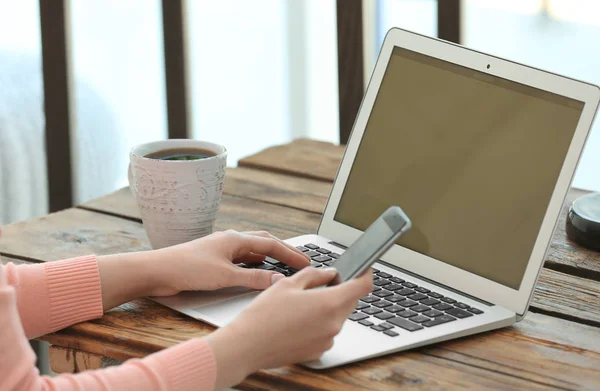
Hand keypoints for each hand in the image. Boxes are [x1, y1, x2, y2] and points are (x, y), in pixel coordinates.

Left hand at [146, 230, 310, 295]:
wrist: (157, 271)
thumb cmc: (187, 268)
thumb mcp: (225, 276)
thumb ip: (253, 279)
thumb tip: (278, 280)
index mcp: (235, 239)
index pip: (270, 244)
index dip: (290, 253)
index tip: (306, 262)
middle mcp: (230, 240)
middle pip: (264, 242)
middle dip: (283, 251)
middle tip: (300, 261)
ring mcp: (221, 249)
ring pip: (252, 250)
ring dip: (269, 256)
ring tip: (284, 265)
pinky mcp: (213, 260)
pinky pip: (241, 258)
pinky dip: (255, 263)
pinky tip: (257, 271)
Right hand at [206, 267, 372, 388]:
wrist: (248, 345)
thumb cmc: (264, 315)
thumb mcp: (288, 284)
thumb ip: (314, 275)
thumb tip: (329, 273)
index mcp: (330, 303)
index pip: (362, 286)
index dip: (365, 274)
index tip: (362, 269)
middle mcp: (334, 323)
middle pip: (351, 301)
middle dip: (342, 290)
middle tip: (322, 283)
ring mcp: (328, 339)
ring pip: (338, 317)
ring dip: (329, 307)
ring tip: (301, 304)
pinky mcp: (319, 351)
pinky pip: (327, 331)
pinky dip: (320, 323)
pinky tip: (298, 320)